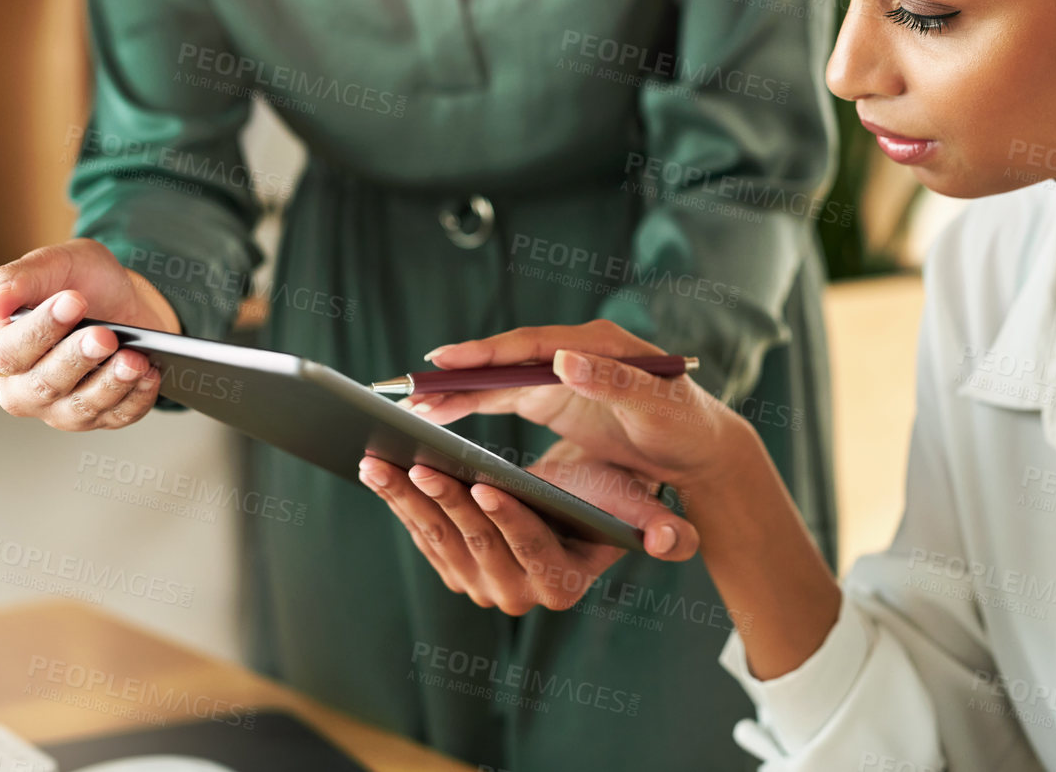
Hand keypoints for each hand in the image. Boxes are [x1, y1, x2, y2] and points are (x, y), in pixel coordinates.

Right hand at [0, 238, 182, 430]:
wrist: (121, 300)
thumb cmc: (77, 284)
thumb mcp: (51, 265)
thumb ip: (18, 279)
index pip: (8, 352)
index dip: (40, 329)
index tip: (72, 301)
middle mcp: (23, 387)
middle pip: (45, 384)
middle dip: (77, 358)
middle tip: (105, 335)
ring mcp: (60, 408)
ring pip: (81, 407)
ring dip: (111, 383)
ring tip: (134, 358)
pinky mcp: (99, 417)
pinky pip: (118, 416)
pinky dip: (137, 397)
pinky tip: (150, 373)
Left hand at [357, 439, 698, 614]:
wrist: (574, 511)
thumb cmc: (609, 499)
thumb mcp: (638, 509)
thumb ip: (666, 531)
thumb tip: (679, 542)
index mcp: (562, 583)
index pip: (532, 550)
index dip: (508, 518)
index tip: (486, 484)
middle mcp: (518, 594)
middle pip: (477, 543)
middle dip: (447, 502)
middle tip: (423, 464)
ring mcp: (480, 584)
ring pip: (438, 536)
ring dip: (406, 499)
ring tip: (382, 461)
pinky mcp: (451, 566)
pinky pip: (419, 531)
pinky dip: (396, 499)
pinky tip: (376, 469)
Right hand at [404, 318, 744, 489]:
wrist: (698, 448)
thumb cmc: (684, 424)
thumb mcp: (655, 404)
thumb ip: (613, 381)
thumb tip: (565, 359)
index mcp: (597, 344)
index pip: (532, 344)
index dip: (489, 352)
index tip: (448, 359)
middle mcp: (573, 352)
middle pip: (506, 358)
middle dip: (460, 371)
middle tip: (412, 385)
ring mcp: (560, 373)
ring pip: (498, 378)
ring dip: (458, 390)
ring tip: (412, 404)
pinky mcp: (553, 396)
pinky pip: (503, 396)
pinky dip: (471, 404)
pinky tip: (439, 414)